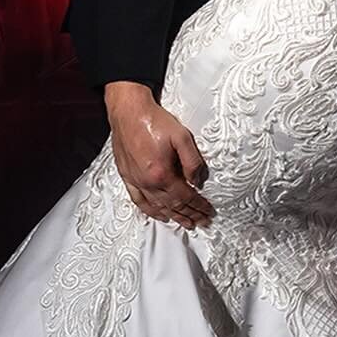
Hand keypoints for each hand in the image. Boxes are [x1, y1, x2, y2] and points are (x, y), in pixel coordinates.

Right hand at [104, 83, 213, 229]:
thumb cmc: (155, 121)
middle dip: (190, 215)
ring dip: (174, 217)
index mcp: (162, 174)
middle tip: (203, 222)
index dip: (199, 206)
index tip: (209, 212)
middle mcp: (148, 182)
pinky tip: (159, 216)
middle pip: (173, 205)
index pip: (186, 197)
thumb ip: (193, 161)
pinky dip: (150, 211)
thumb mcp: (182, 137)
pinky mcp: (127, 177)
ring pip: (157, 207)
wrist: (129, 111)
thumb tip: (199, 181)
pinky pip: (138, 201)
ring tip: (187, 224)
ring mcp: (136, 181)